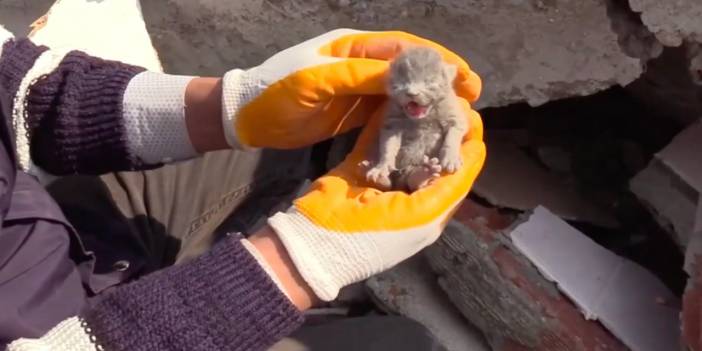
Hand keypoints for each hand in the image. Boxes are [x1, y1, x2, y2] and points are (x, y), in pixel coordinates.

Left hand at [221, 28, 480, 148]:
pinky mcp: (353, 111)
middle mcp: (360, 64)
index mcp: (353, 48)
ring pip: (402, 90)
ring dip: (428, 100)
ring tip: (457, 113)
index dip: (435, 60)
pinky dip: (408, 117)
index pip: (403, 49)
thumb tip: (405, 80)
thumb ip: (359, 78)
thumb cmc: (275, 92)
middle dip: (440, 79)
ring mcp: (358, 88)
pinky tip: (426, 128)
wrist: (246, 118)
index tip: (463, 76)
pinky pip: (387, 112)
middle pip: (410, 68)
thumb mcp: (315, 82)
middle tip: (472, 95)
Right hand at [266, 98, 484, 300]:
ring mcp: (381, 180)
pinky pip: (375, 139)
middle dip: (439, 128)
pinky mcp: (359, 167)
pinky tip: (391, 100)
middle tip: (447, 97)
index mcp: (427, 210)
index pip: (452, 173)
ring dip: (413, 121)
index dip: (462, 146)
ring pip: (404, 144)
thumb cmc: (377, 233)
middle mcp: (407, 193)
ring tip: (423, 94)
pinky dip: (382, 120)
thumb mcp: (424, 213)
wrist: (317, 239)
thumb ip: (452, 183)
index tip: (470, 115)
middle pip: (429, 154)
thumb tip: (479, 151)